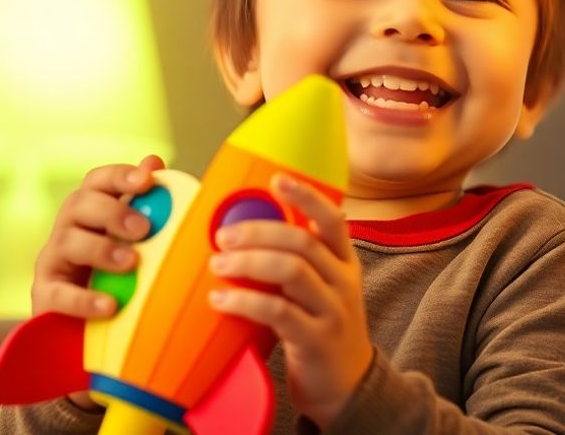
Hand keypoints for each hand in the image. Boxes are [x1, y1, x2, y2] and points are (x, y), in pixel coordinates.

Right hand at [32, 155, 163, 410]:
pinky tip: (110, 305)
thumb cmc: (119, 267)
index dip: (120, 176)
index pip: (97, 181)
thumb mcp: (135, 236)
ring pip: (67, 241)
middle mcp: (68, 227)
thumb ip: (146, 201)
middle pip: (80, 204)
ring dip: (101, 249)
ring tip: (131, 263)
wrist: (87, 320)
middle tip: (143, 229)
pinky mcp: (46, 294)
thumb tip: (154, 161)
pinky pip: (59, 293)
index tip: (146, 180)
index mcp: (91, 208)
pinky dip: (84, 299)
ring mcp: (53, 260)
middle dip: (113, 211)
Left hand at [207, 174, 373, 427]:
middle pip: (303, 241)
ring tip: (217, 265)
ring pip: (292, 270)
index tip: (277, 180)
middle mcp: (343, 281)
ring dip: (248, 262)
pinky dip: (245, 300)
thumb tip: (250, 232)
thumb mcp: (323, 289)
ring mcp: (332, 310)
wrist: (348, 384)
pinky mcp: (315, 339)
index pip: (332, 219)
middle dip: (258, 232)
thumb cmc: (323, 328)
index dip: (306, 196)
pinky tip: (221, 298)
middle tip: (222, 236)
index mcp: (345, 262)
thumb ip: (299, 262)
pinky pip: (277, 311)